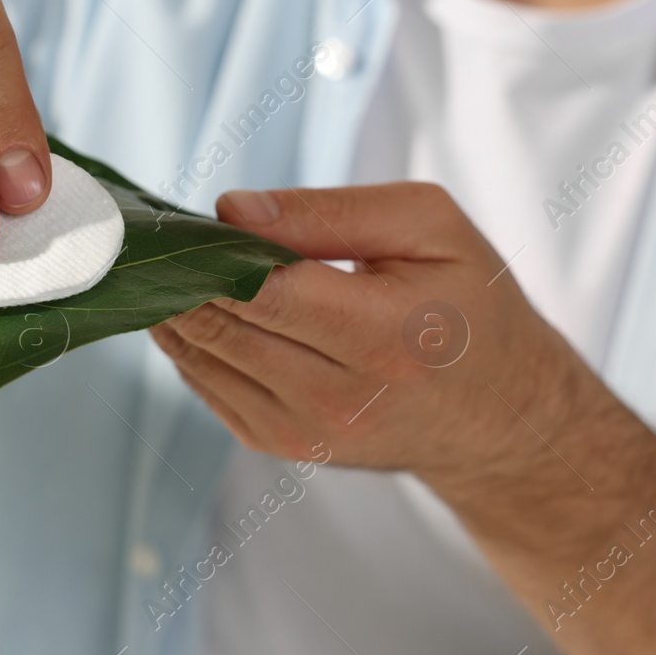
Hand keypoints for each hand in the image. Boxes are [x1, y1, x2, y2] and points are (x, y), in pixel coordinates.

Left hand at [149, 183, 579, 490]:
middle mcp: (341, 397)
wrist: (501, 415)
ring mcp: (308, 432)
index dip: (207, 249)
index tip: (176, 216)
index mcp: (385, 334)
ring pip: (201, 358)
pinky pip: (208, 386)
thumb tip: (230, 208)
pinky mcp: (285, 446)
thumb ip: (331, 212)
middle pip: (221, 325)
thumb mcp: (429, 227)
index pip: (262, 290)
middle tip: (154, 233)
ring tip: (167, 262)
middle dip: (177, 275)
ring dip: (173, 307)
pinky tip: (195, 304)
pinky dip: (192, 341)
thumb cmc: (469, 304)